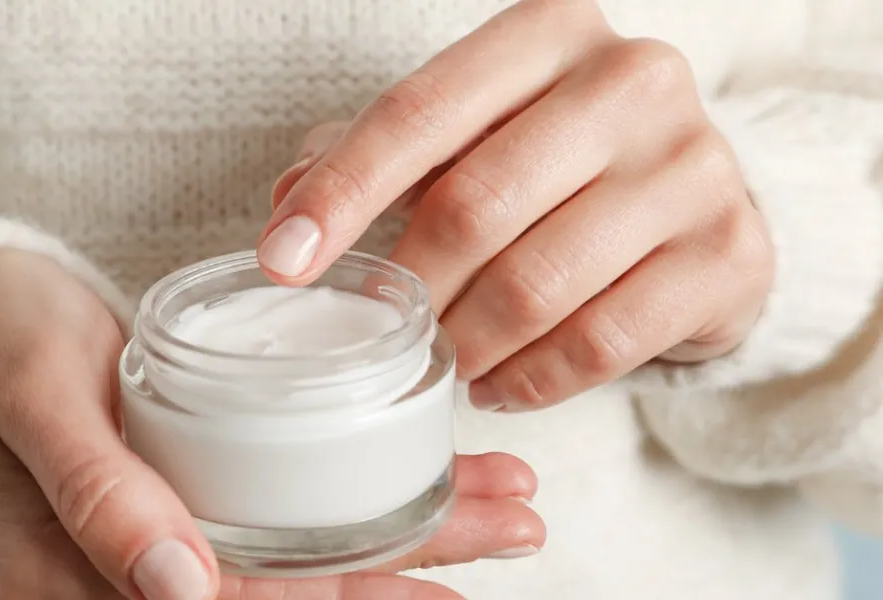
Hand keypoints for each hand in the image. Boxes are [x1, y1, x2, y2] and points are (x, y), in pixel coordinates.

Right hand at [0, 248, 545, 598]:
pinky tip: (433, 488)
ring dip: (407, 541)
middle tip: (514, 529)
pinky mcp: (181, 513)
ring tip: (505, 509)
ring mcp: (157, 555)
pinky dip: (361, 507)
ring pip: (297, 568)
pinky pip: (279, 526)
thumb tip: (177, 587)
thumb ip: (92, 487)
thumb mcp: (32, 392)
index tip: (442, 583)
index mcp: (74, 583)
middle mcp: (124, 588)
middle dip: (406, 574)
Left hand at [261, 0, 773, 411]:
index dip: (340, 194)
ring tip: (441, 364)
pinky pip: (601, 341)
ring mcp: (693, 165)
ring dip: (466, 343)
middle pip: (474, 205)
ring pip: (536, 284)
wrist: (693, 203)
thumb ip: (373, 158)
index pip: (418, 113)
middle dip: (408, 289)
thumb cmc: (554, 163)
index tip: (282, 262)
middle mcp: (631, 80)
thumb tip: (286, 212)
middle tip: (381, 336)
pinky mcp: (729, 253)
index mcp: (549, 33)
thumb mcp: (466, 135)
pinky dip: (532, 379)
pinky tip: (499, 385)